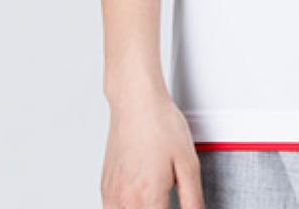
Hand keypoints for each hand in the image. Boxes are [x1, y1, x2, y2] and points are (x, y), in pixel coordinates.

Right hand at [101, 83, 203, 208]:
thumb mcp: (188, 162)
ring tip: (155, 200)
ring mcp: (112, 195)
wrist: (136, 101)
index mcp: (148, 197)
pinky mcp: (105, 187)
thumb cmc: (160, 123)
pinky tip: (140, 200)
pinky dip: (126, 208)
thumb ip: (193, 198)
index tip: (175, 207)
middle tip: (166, 201)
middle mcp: (126, 200)